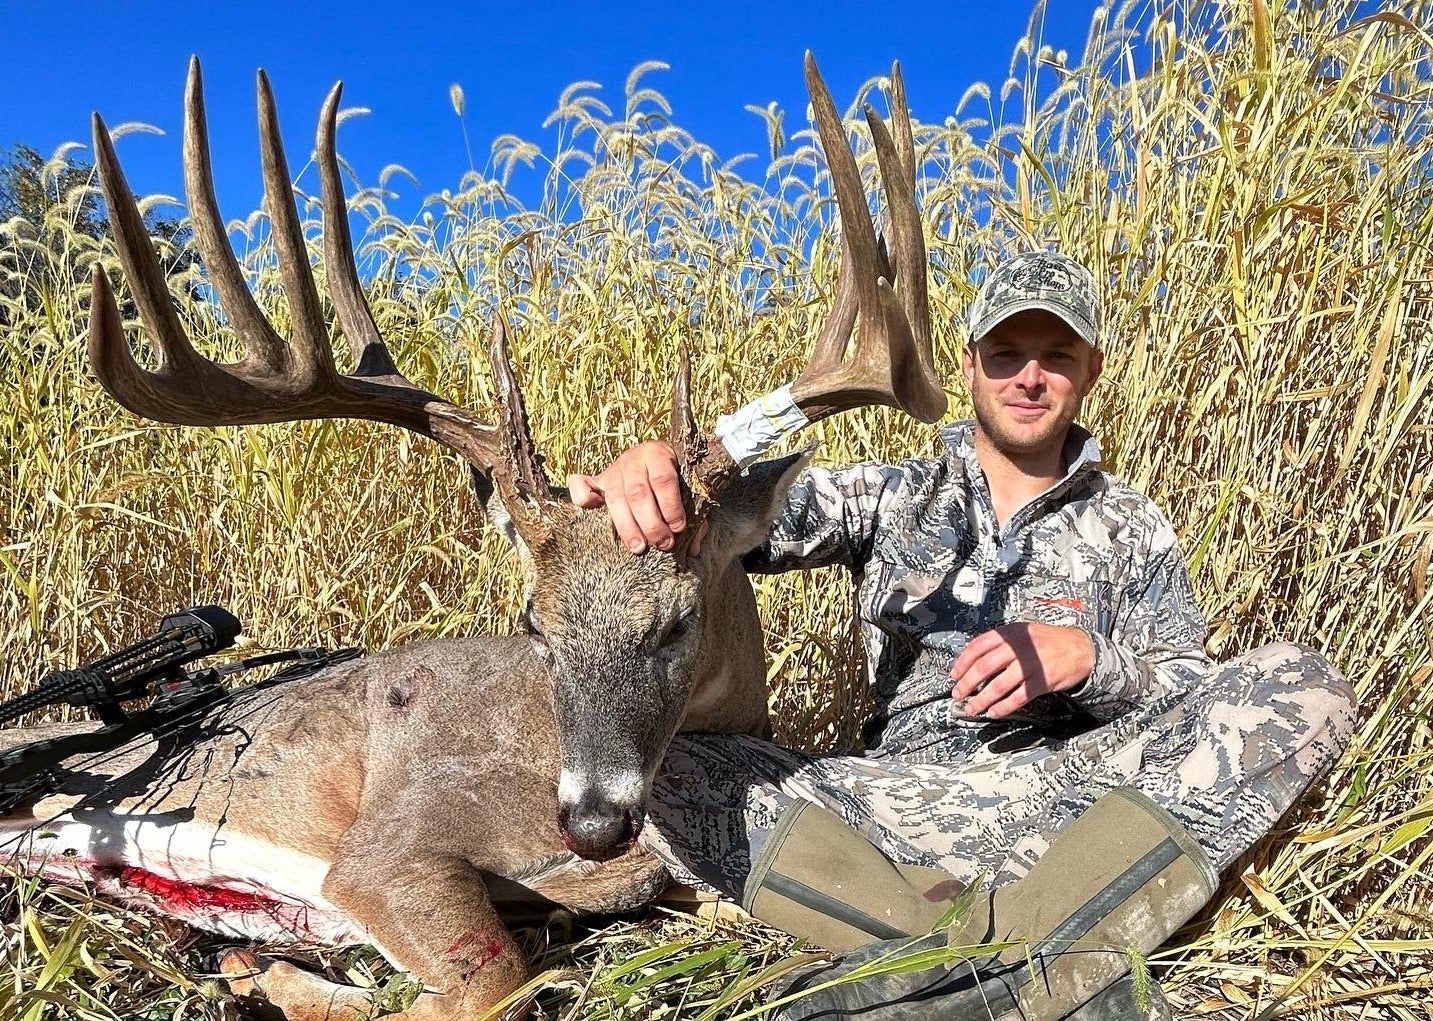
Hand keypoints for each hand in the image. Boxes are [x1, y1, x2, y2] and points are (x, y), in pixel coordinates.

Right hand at [568, 441, 702, 554]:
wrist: (653, 459)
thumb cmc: (675, 479)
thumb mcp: (687, 490)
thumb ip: (694, 516)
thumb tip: (692, 548)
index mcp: (658, 454)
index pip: (663, 479)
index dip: (671, 505)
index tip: (678, 527)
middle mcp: (633, 459)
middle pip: (638, 492)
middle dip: (651, 522)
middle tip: (663, 543)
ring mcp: (613, 469)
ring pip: (616, 497)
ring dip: (627, 525)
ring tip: (639, 547)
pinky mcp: (597, 479)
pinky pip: (581, 484)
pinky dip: (582, 496)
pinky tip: (593, 510)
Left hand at [949, 622, 1094, 718]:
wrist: (1081, 648)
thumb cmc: (1047, 641)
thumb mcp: (1023, 632)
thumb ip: (1000, 642)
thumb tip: (972, 660)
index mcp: (1011, 633)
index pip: (978, 646)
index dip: (962, 662)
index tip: (954, 674)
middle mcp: (1019, 647)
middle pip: (984, 667)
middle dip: (967, 683)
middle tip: (957, 694)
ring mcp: (1031, 665)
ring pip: (999, 685)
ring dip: (981, 699)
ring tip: (971, 708)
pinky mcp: (1042, 682)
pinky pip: (1018, 697)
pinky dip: (1003, 707)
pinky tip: (993, 713)